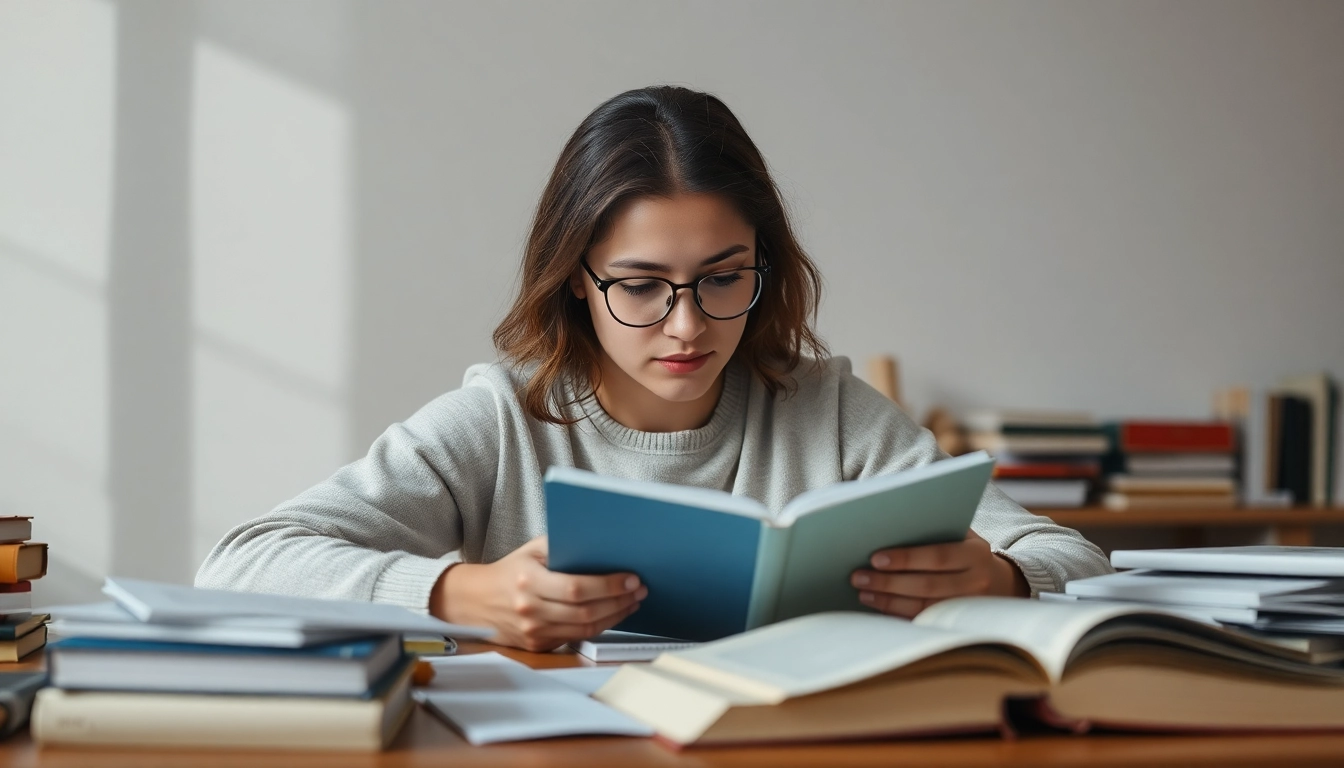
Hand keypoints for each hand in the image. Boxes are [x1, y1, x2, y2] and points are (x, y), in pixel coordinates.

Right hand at [430, 536, 646, 651]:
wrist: (475, 602)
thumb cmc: (509, 571)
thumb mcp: (531, 550)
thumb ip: (562, 546)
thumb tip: (601, 546)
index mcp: (529, 582)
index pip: (577, 588)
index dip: (609, 586)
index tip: (632, 579)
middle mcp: (530, 610)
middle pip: (586, 612)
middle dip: (619, 601)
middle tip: (639, 591)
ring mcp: (534, 632)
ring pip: (585, 630)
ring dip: (615, 616)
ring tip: (631, 602)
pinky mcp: (538, 645)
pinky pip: (576, 638)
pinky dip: (599, 627)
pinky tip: (612, 614)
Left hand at [850, 531, 1027, 618]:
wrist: (1003, 584)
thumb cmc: (967, 551)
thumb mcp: (961, 535)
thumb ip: (933, 530)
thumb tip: (887, 527)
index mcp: (976, 554)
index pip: (938, 556)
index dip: (906, 558)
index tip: (875, 558)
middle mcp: (976, 583)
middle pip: (927, 585)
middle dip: (888, 582)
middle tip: (858, 577)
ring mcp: (969, 608)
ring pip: (923, 608)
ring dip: (888, 601)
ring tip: (863, 592)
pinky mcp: (958, 624)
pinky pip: (923, 622)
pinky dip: (898, 615)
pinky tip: (877, 607)